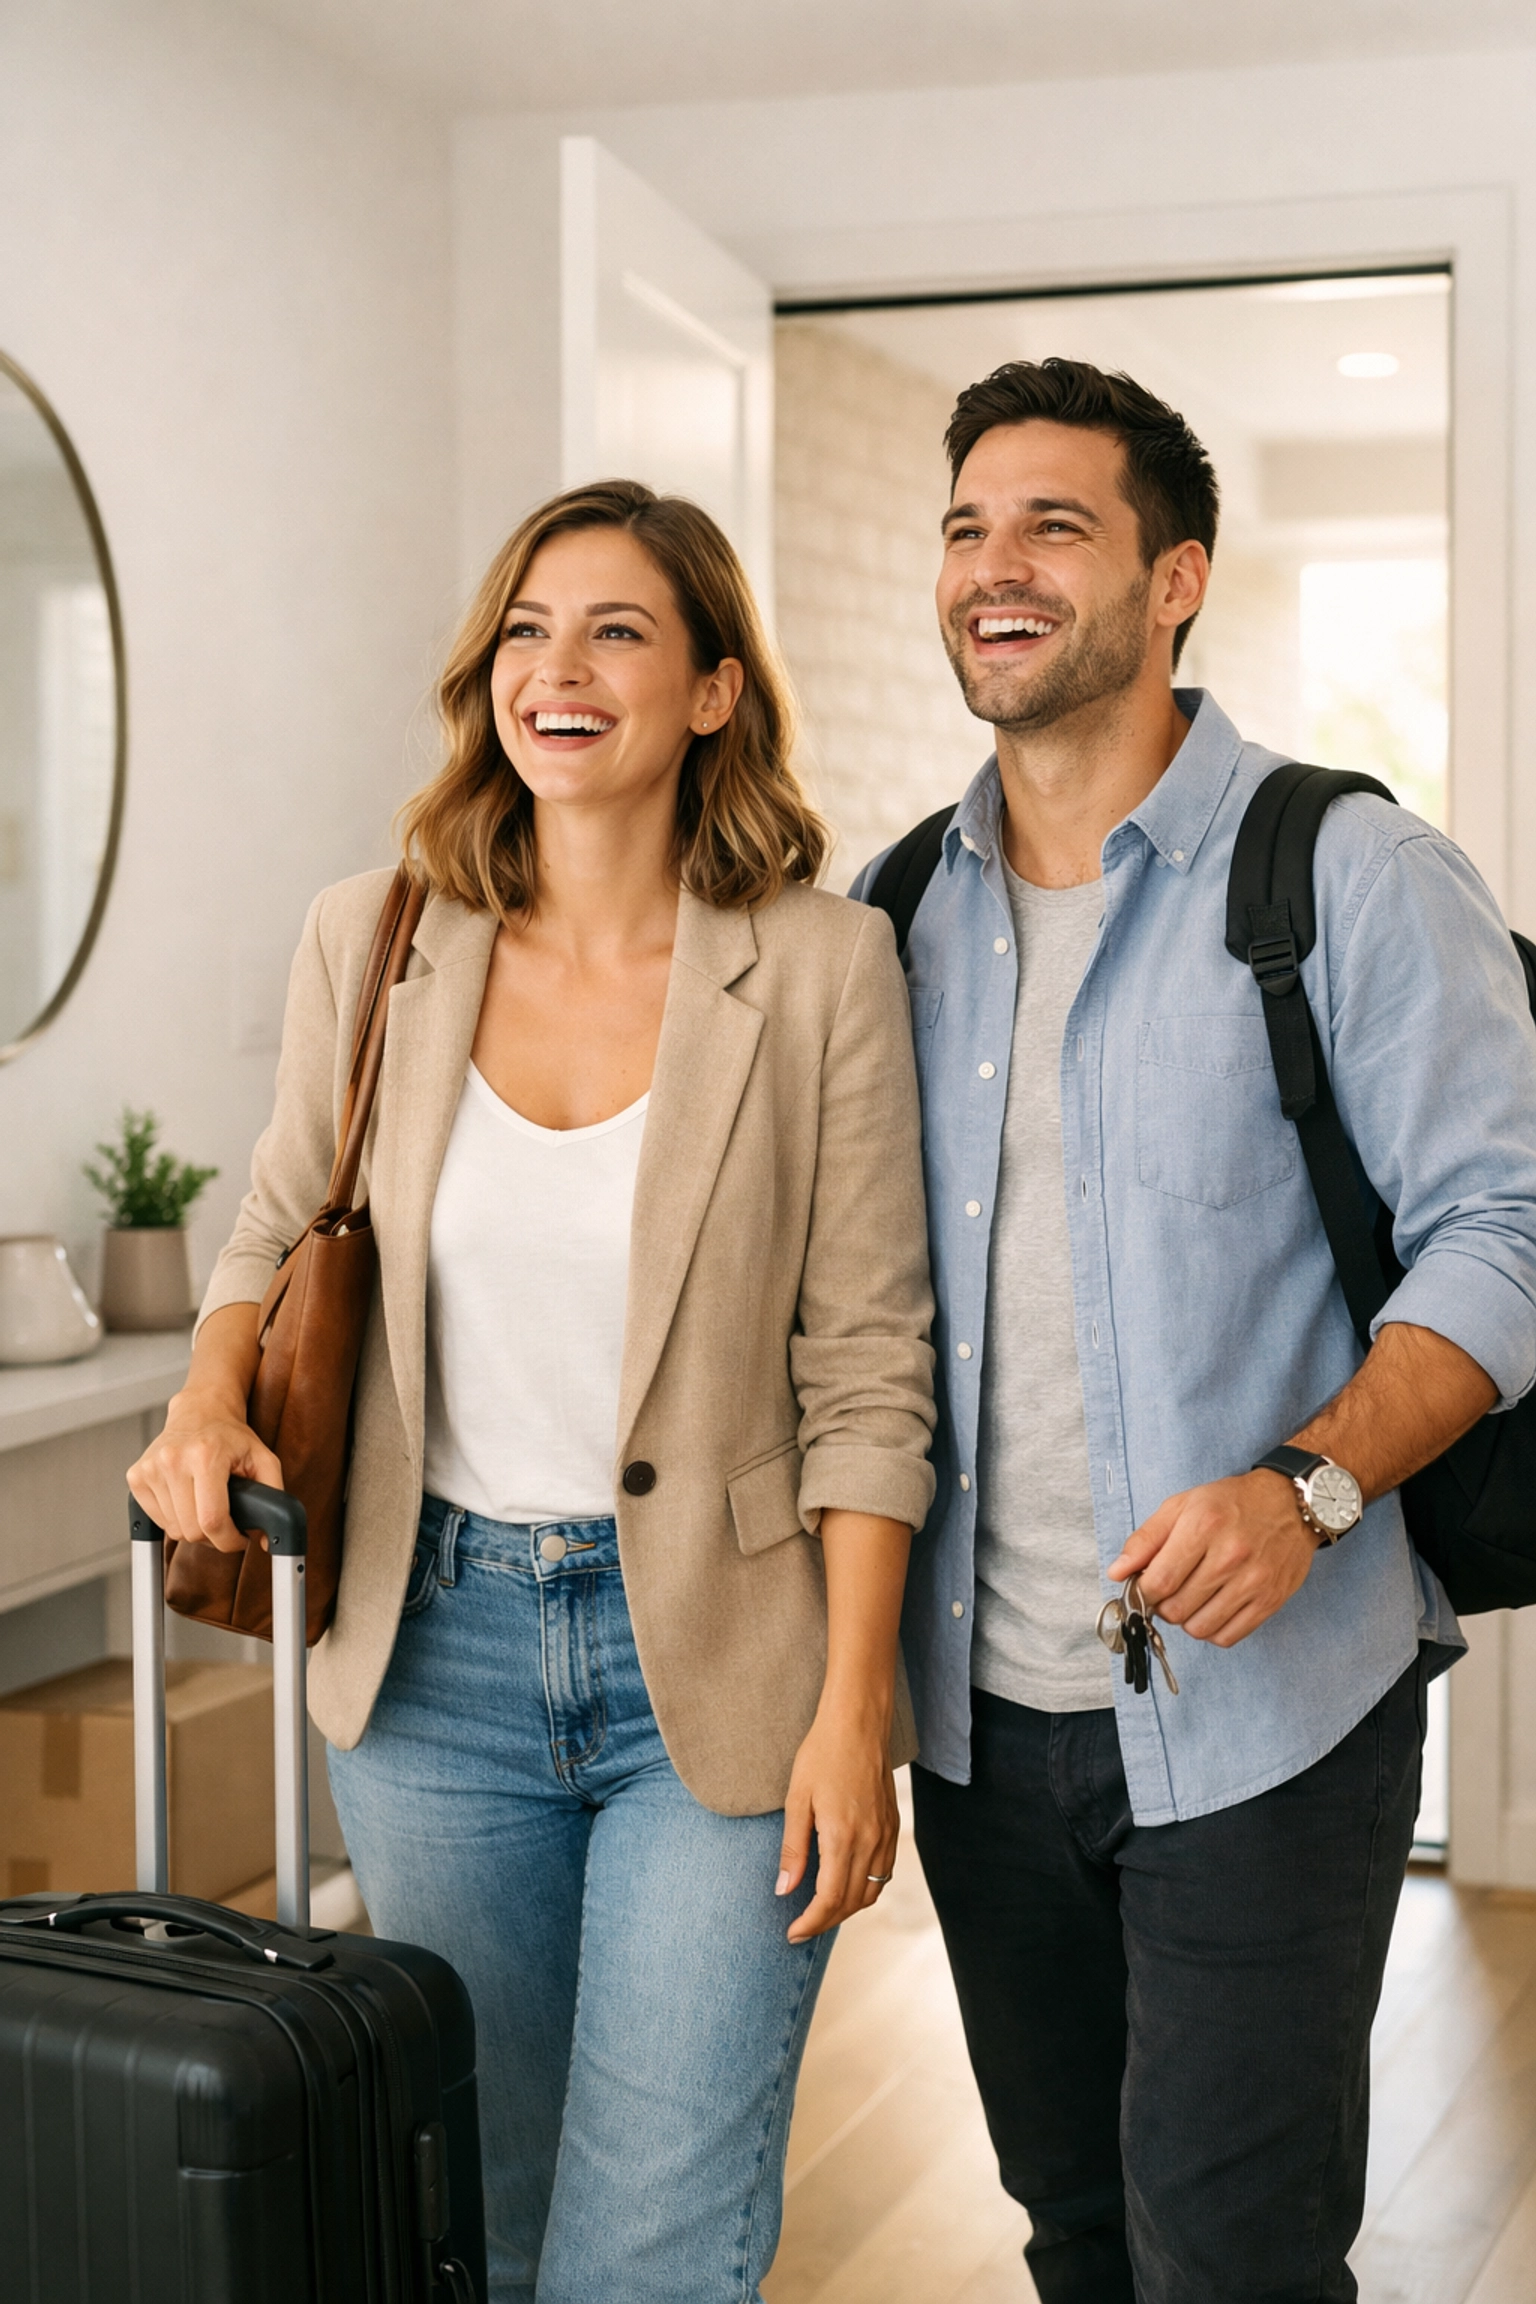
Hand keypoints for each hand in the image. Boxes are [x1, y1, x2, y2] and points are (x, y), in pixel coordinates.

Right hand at [127, 1386, 282, 1554]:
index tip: (239, 1537)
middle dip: (213, 1535)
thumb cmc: (230, 1437)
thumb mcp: (263, 1460)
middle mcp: (173, 1460)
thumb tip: (269, 1540)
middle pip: (191, 1530)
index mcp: (205, 1455)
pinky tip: (186, 1500)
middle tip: (224, 1521)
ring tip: (206, 1506)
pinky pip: (157, 1520)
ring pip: (173, 1529)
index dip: (229, 1539)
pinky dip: (174, 1519)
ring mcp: (150, 1468)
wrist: (199, 1411)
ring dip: (192, 1527)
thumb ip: (274, 1497)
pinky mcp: (136, 1476)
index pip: (212, 1520)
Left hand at [776, 1700, 899, 1942]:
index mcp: (842, 1837)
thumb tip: (784, 1890)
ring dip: (847, 1910)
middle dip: (825, 1922)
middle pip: (851, 1902)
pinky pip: (883, 1873)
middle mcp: (870, 1842)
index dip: (810, 1923)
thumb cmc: (822, 1754)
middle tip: (801, 1928)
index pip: (829, 1899)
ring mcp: (885, 1835)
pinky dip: (866, 1889)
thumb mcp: (797, 1800)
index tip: (792, 1933)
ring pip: (871, 1892)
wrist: (858, 1722)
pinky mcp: (893, 1826)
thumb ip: (793, 1849)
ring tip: (821, 1912)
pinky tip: (847, 1886)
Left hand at [1107, 1470, 1317, 1647]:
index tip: (1144, 1587)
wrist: (1290, 1504)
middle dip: (1163, 1605)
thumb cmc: (1231, 1503)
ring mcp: (1253, 1582)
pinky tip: (1211, 1609)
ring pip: (1199, 1628)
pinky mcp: (1270, 1601)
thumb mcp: (1182, 1506)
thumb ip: (1145, 1539)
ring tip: (1191, 1598)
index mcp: (1203, 1526)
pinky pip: (1228, 1637)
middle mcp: (1230, 1556)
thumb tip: (1117, 1573)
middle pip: (1176, 1609)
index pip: (1158, 1582)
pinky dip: (1212, 1630)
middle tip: (1170, 1590)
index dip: (1143, 1592)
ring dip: (1187, 1619)